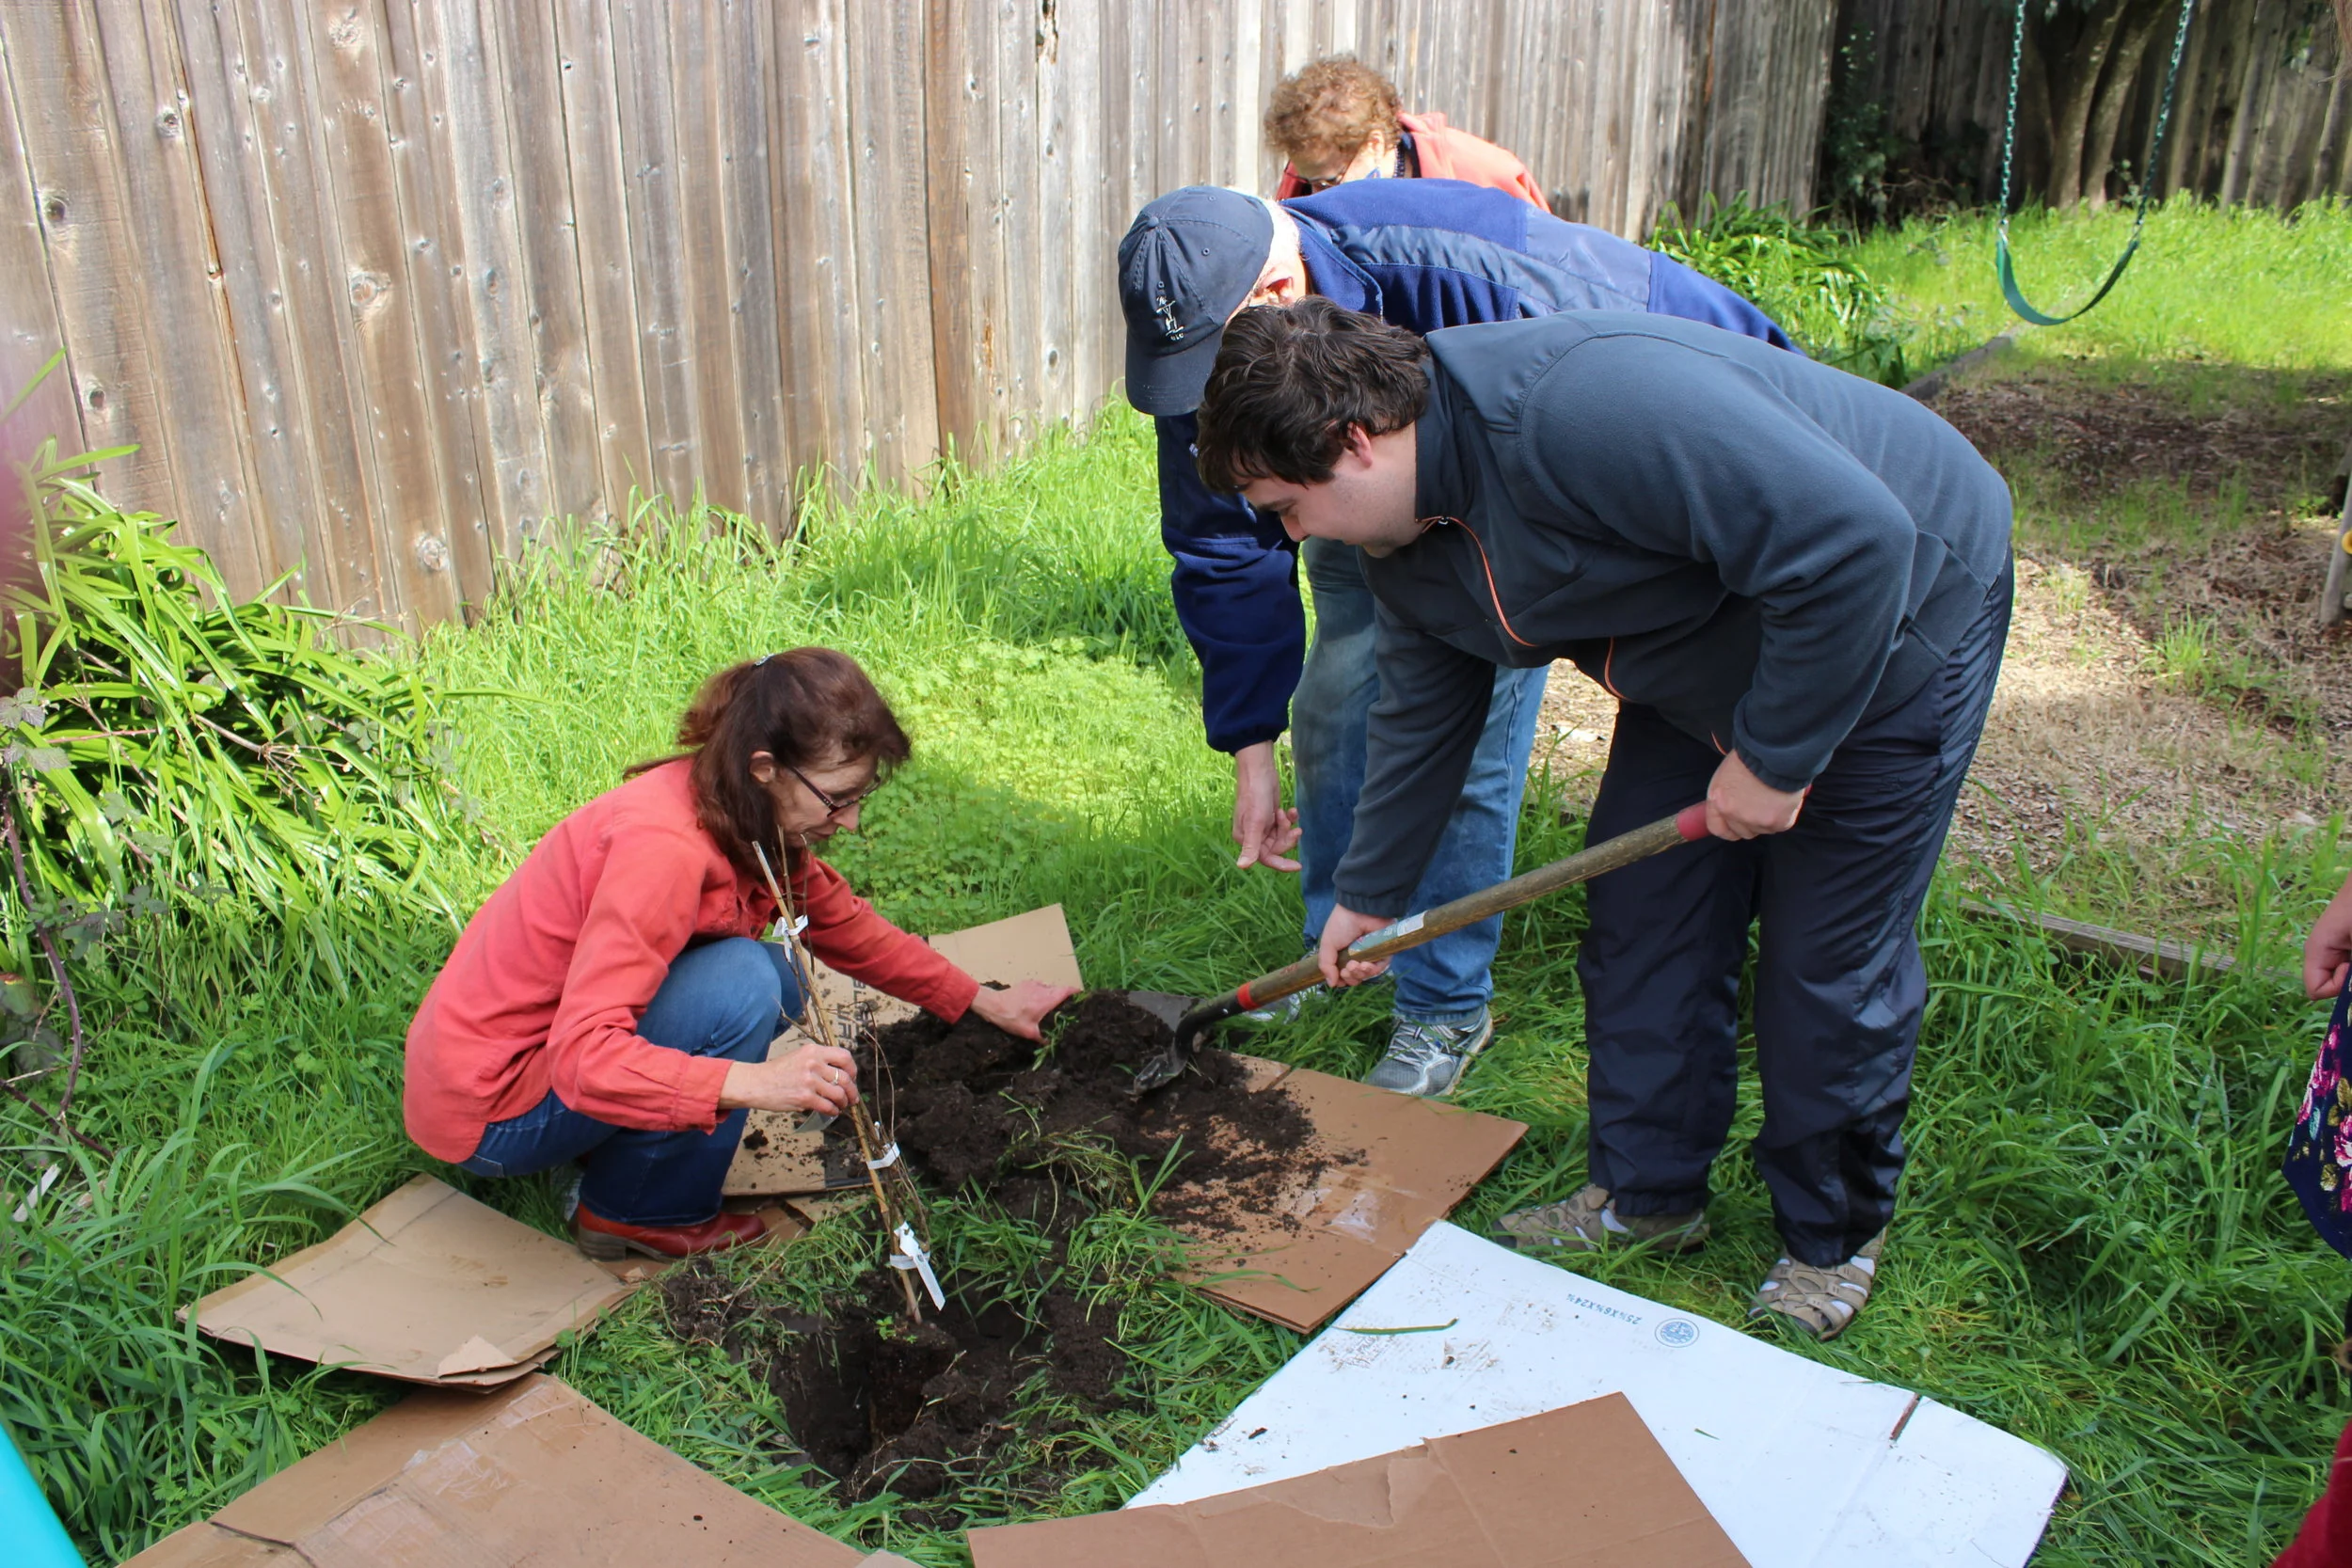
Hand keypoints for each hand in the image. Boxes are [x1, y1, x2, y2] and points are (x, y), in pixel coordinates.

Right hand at [719, 1041, 857, 1114]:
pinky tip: (831, 1111)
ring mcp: (809, 1081)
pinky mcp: (804, 1098)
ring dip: (843, 1102)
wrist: (755, 1083)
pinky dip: (833, 1111)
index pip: (844, 1056)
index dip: (852, 1069)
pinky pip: (827, 1106)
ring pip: (839, 1094)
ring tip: (841, 1105)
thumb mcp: (798, 1057)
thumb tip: (839, 1075)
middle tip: (852, 1097)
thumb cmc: (776, 1072)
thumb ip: (817, 1061)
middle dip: (852, 1090)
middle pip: (845, 1077)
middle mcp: (813, 1063)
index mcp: (813, 1051)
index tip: (852, 1077)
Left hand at [968, 979, 1078, 1040]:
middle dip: (1065, 996)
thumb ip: (1042, 1038)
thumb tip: (1050, 1045)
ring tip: (1051, 1006)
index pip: (1067, 991)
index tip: (1082, 997)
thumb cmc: (1011, 1018)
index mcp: (1046, 1000)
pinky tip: (1036, 1002)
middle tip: (1067, 1007)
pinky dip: (1042, 992)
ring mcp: (1034, 984)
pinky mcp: (1026, 983)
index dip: (1076, 993)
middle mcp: (1042, 989)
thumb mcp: (1028, 1032)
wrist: (993, 1005)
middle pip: (1060, 989)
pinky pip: (1040, 986)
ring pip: (1050, 987)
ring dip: (1053, 994)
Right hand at [1233, 741, 1300, 871]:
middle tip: (1295, 829)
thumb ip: (1251, 846)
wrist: (1260, 771)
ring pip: (1281, 836)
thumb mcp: (1255, 823)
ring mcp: (1262, 825)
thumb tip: (1242, 866)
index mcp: (1246, 839)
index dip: (1282, 864)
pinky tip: (1291, 810)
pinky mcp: (1270, 816)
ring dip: (1288, 826)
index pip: (1266, 859)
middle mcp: (1253, 834)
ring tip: (1288, 813)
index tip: (1298, 866)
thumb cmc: (1255, 796)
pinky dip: (1289, 818)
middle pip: (1276, 848)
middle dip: (1287, 839)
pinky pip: (1283, 825)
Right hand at [1316, 904, 1394, 987]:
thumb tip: (1331, 984)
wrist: (1359, 911)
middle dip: (1351, 977)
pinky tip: (1365, 964)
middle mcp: (1357, 957)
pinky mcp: (1384, 952)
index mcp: (1343, 955)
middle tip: (1347, 968)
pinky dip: (1372, 970)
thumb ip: (1326, 965)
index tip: (1339, 977)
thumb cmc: (1341, 925)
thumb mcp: (1327, 944)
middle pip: (1356, 978)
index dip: (1342, 981)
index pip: (1344, 976)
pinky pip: (1380, 968)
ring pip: (1367, 975)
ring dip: (1360, 974)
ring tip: (1355, 964)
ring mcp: (1371, 955)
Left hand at [1705, 749, 1807, 839]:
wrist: (1775, 751)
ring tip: (1773, 797)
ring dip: (1769, 818)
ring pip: (1763, 829)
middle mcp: (1734, 814)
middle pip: (1742, 832)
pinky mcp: (1777, 822)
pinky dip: (1785, 815)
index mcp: (1717, 801)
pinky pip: (1781, 825)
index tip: (1736, 825)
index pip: (1718, 828)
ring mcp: (1756, 820)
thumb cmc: (1751, 756)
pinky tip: (1784, 799)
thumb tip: (1732, 809)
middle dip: (1751, 822)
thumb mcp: (1727, 774)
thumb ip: (1727, 796)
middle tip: (1760, 805)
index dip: (1729, 828)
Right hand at [2305, 871, 2351, 998]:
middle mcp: (2323, 954)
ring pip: (2344, 977)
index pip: (2316, 990)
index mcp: (2317, 951)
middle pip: (2333, 985)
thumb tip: (2348, 991)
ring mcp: (2336, 949)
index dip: (2337, 989)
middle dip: (2350, 981)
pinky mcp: (2347, 945)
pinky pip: (2348, 965)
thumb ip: (2350, 972)